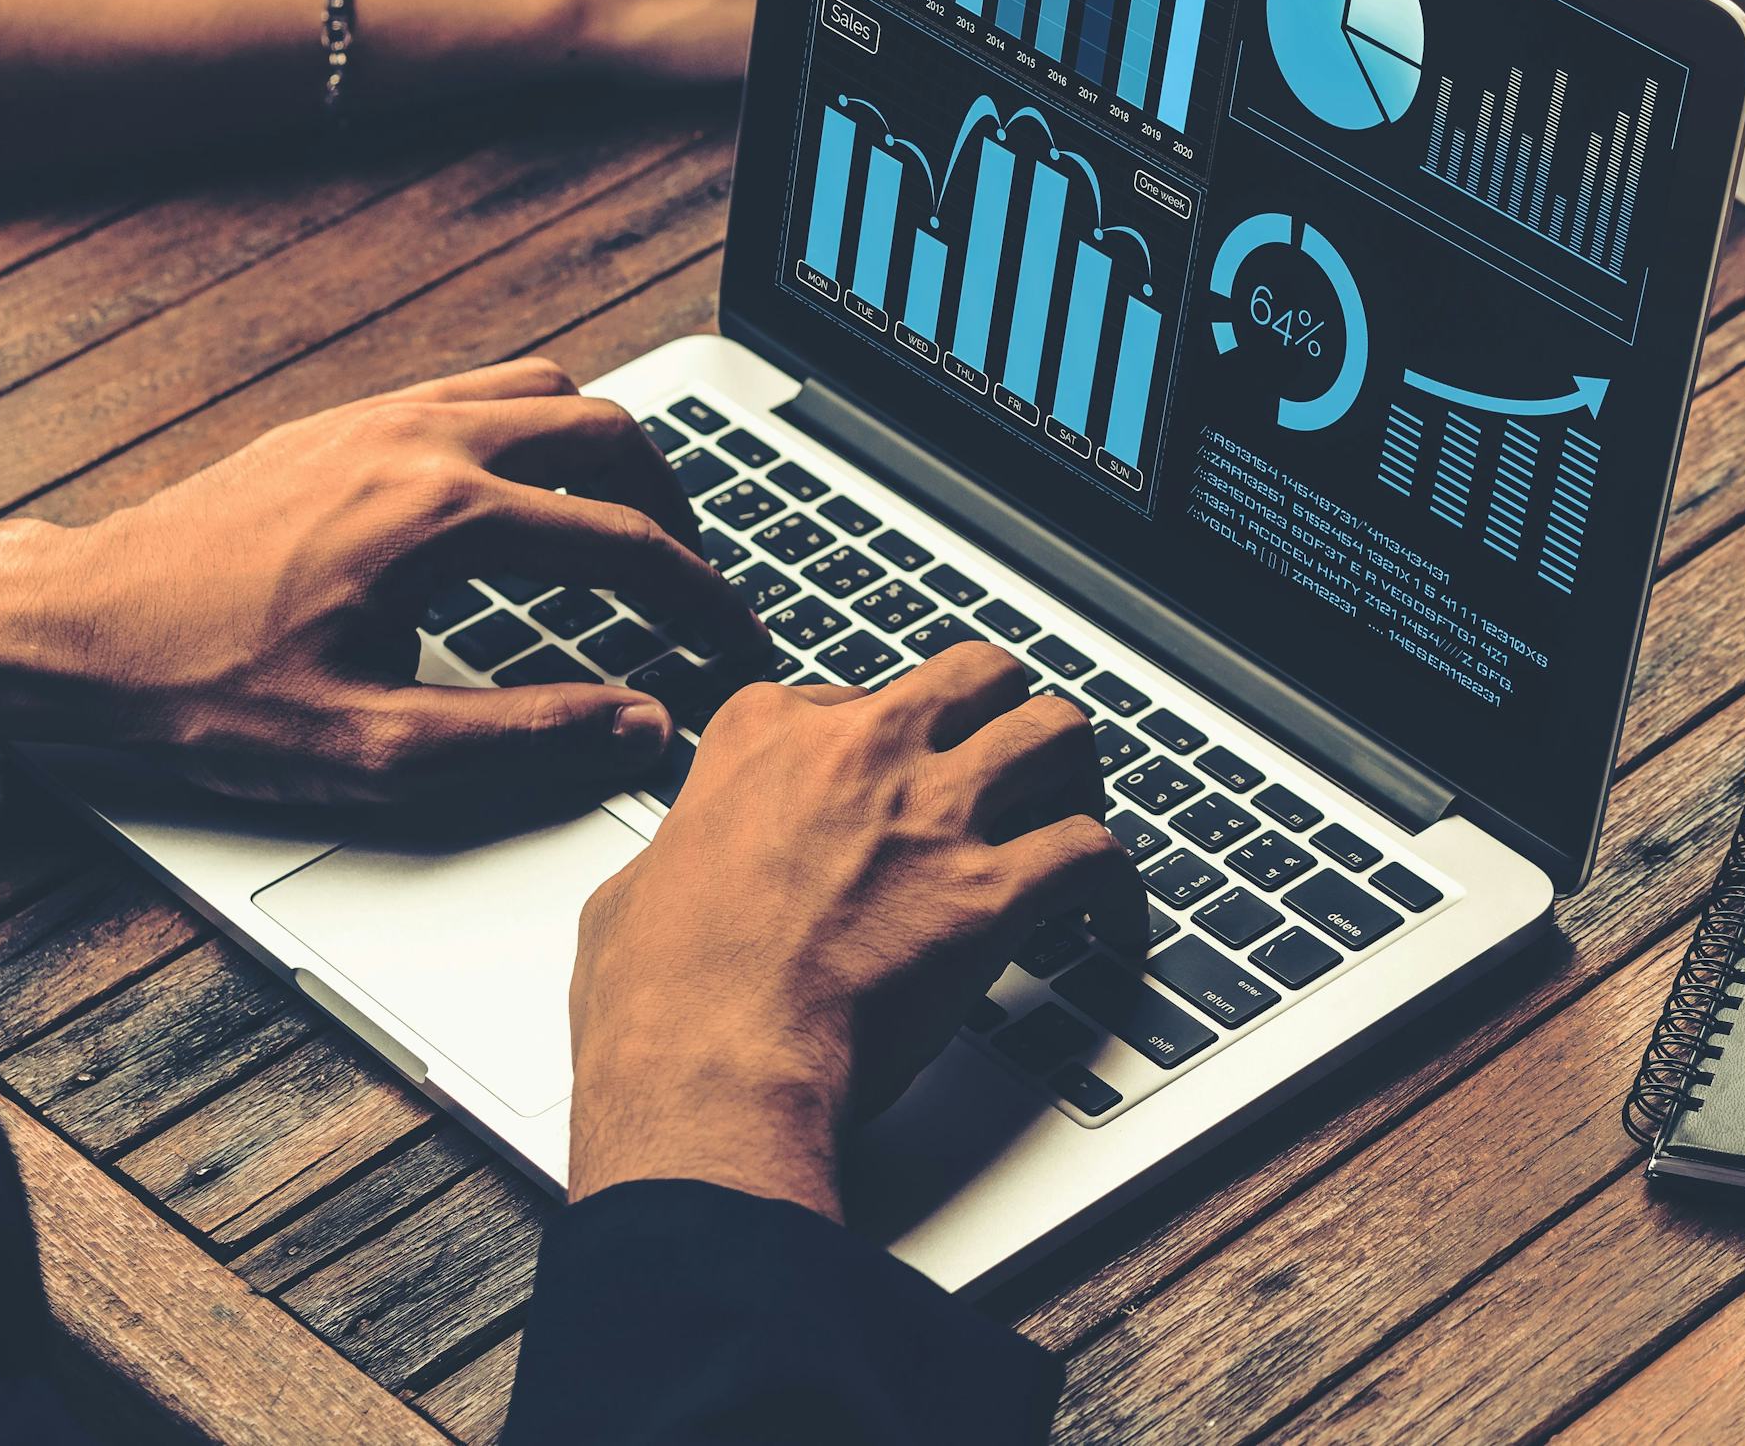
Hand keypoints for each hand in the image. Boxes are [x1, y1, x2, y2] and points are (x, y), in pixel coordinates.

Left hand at [0, 359, 766, 804]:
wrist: (71, 628)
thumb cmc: (203, 694)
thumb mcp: (372, 751)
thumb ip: (525, 737)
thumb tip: (640, 724)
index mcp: (441, 520)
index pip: (625, 546)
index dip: (703, 602)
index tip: (737, 645)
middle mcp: (421, 442)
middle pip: (610, 435)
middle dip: (676, 509)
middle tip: (693, 580)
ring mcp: (381, 416)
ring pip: (550, 389)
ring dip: (611, 453)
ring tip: (630, 526)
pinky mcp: (347, 418)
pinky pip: (482, 389)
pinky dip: (540, 429)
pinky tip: (531, 495)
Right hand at [565, 648, 1130, 1218]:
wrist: (714, 1068)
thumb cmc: (661, 1000)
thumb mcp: (629, 891)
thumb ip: (680, 851)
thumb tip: (677, 871)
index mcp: (766, 736)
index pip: (854, 690)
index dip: (884, 735)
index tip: (893, 770)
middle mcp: (862, 754)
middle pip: (975, 676)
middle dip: (1001, 710)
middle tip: (1009, 756)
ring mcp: (935, 815)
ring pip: (1053, 732)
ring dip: (1074, 768)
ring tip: (1074, 804)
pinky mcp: (994, 890)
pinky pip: (1093, 850)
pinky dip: (1114, 880)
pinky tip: (1107, 907)